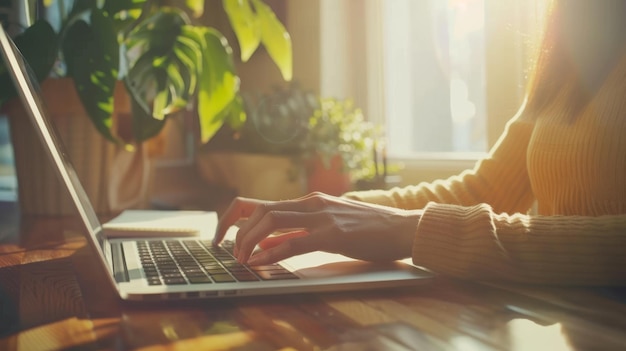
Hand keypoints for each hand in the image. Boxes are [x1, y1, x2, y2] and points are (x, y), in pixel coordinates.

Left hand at [213, 192, 420, 265]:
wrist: (402, 227)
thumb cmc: (368, 230)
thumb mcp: (328, 227)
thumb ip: (296, 233)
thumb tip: (264, 246)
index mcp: (308, 201)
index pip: (259, 204)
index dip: (233, 217)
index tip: (221, 236)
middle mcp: (311, 203)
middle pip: (259, 211)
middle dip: (236, 233)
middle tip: (230, 254)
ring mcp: (321, 216)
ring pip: (271, 221)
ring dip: (249, 242)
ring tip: (242, 260)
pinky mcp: (333, 234)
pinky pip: (293, 242)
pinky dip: (271, 254)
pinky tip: (260, 264)